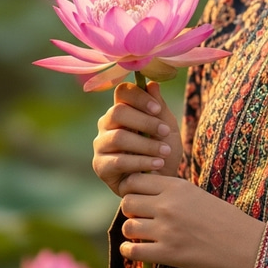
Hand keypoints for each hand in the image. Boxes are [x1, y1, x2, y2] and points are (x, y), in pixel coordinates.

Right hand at [93, 81, 182, 195]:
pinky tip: (157, 164)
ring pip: (119, 137)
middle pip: (118, 111)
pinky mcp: (100, 166)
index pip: (122, 92)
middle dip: (145, 122)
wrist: (163, 182)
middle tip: (165, 132)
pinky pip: (119, 160)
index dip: (139, 97)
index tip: (157, 110)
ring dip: (146, 144)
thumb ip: (159, 108)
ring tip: (165, 152)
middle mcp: (107, 124)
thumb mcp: (167, 128)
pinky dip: (141, 162)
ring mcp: (100, 145)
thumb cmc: (163, 151)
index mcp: (122, 109)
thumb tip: (152, 84)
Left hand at [118, 173, 264, 267]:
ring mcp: (166, 230)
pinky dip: (129, 251)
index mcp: (176, 186)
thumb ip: (170, 191)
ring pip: (127, 227)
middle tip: (141, 217)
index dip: (132, 189)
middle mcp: (168, 205)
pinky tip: (137, 250)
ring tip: (143, 235)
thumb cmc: (223, 218)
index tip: (139, 197)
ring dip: (132, 232)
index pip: (134, 181)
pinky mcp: (167, 253)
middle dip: (131, 211)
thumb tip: (142, 191)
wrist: (245, 244)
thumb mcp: (196, 193)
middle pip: (127, 203)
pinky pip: (132, 251)